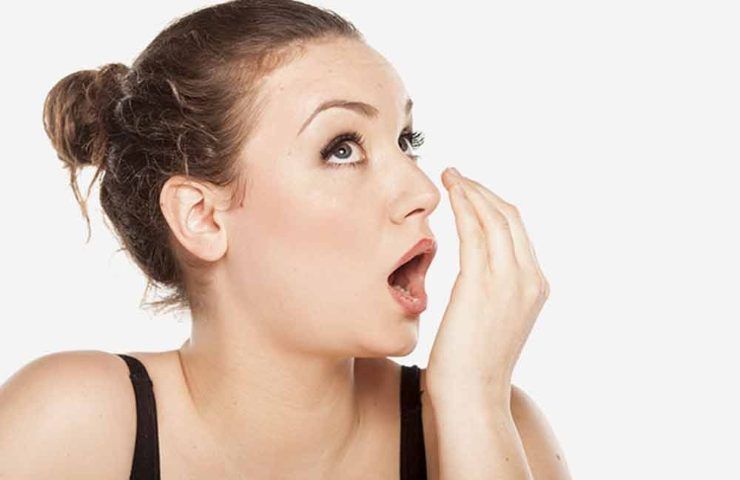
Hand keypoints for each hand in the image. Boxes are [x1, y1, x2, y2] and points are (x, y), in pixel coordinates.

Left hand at [425, 167, 549, 403]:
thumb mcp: (493, 323)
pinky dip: (462, 205)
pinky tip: (447, 193)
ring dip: (470, 190)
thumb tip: (474, 283)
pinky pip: (474, 231)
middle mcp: (529, 279)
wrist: (472, 398)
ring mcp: (509, 280)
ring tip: (449, 175)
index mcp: (535, 287)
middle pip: (510, 217)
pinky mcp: (482, 284)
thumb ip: (491, 296)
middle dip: (482, 190)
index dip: (493, 205)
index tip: (470, 192)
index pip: (517, 232)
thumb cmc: (472, 368)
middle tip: (457, 175)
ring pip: (493, 217)